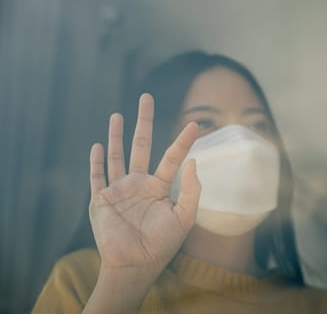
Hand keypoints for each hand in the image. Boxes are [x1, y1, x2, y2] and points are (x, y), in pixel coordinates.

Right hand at [88, 93, 199, 278]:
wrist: (136, 265)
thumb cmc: (163, 244)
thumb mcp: (185, 217)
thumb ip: (191, 190)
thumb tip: (193, 161)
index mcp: (159, 187)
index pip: (172, 157)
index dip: (183, 141)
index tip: (195, 123)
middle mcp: (139, 184)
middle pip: (141, 146)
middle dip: (144, 122)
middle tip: (146, 98)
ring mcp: (119, 190)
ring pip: (117, 156)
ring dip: (116, 135)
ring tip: (118, 115)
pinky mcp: (101, 200)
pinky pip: (97, 177)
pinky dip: (95, 161)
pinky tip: (97, 145)